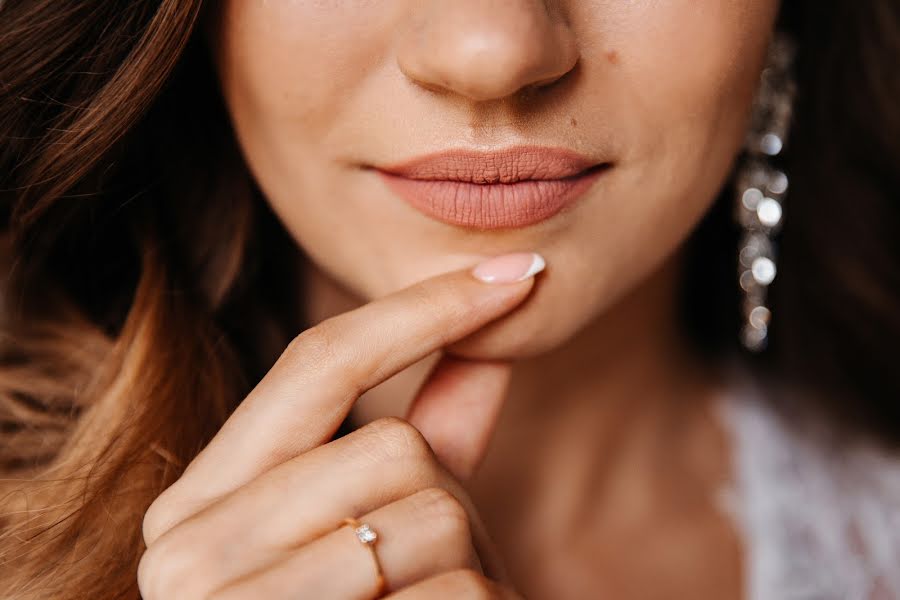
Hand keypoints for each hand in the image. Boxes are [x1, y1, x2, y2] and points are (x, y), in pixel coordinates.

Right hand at [138, 253, 543, 598]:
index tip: (519, 273)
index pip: (320, 360)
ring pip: (424, 517)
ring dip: (459, 565)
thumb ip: (428, 425)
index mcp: (200, 496)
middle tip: (424, 561)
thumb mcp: (379, 519)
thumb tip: (492, 327)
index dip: (425, 309)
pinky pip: (450, 594)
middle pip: (391, 449)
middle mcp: (186, 549)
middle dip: (445, 503)